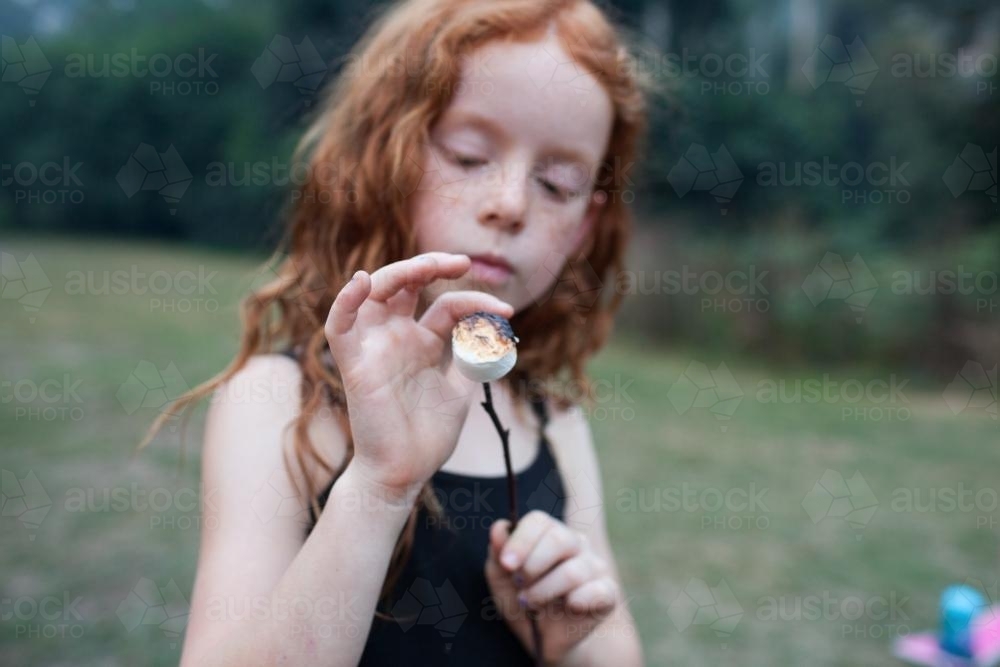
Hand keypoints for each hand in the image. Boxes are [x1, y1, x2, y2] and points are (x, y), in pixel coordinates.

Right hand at [324, 252, 512, 494]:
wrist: (404, 473)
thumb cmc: (428, 435)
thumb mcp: (461, 389)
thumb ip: (471, 356)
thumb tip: (491, 327)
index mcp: (424, 341)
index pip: (447, 304)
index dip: (477, 302)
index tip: (508, 314)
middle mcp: (398, 337)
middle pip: (407, 284)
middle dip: (433, 265)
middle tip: (463, 261)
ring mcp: (376, 347)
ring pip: (374, 292)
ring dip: (399, 272)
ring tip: (431, 265)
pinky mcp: (354, 365)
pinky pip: (339, 327)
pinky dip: (344, 302)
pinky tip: (360, 282)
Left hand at [485, 511, 619, 663]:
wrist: (541, 640)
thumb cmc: (522, 601)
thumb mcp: (501, 579)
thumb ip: (498, 552)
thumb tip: (499, 528)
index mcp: (549, 533)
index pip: (539, 521)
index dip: (521, 541)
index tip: (507, 565)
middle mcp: (575, 544)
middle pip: (559, 539)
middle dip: (532, 566)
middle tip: (519, 584)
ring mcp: (594, 566)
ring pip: (572, 572)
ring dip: (544, 592)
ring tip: (531, 603)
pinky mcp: (607, 592)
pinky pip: (597, 591)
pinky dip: (577, 602)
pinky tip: (568, 608)